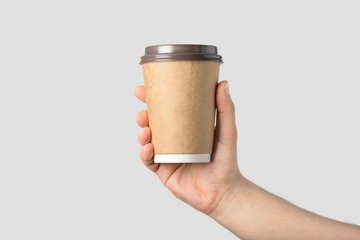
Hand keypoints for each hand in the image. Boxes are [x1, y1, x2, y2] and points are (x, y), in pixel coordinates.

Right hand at [134, 80, 242, 215]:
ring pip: (148, 141)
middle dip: (144, 114)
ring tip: (145, 128)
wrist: (223, 191)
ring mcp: (167, 155)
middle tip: (143, 110)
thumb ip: (226, 109)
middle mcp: (174, 140)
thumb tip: (223, 83)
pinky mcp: (163, 170)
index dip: (154, 99)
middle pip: (153, 123)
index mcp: (186, 128)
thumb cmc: (226, 161)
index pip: (167, 110)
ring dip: (142, 132)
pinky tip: (149, 147)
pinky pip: (149, 161)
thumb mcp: (227, 132)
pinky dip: (145, 153)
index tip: (145, 88)